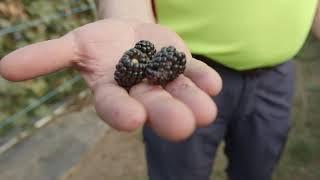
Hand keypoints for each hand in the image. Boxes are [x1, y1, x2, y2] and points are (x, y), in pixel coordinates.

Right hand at [0, 19, 221, 140]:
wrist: (130, 35)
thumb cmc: (100, 44)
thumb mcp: (74, 45)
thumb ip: (46, 57)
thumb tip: (5, 68)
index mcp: (112, 90)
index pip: (114, 106)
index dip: (121, 112)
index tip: (132, 120)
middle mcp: (139, 90)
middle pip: (151, 105)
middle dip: (165, 115)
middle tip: (181, 127)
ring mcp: (164, 79)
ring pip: (178, 94)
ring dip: (192, 103)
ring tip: (205, 113)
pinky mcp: (183, 67)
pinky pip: (194, 74)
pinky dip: (203, 80)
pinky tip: (212, 85)